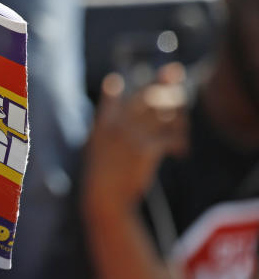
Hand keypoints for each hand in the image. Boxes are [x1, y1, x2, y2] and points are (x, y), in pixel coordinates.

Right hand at [83, 64, 188, 211]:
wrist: (105, 198)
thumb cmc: (104, 174)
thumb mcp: (98, 146)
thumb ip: (109, 125)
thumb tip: (124, 102)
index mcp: (103, 123)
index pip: (113, 92)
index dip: (132, 82)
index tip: (132, 80)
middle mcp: (117, 124)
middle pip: (149, 95)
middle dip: (170, 93)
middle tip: (180, 99)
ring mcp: (132, 135)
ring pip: (165, 113)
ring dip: (179, 119)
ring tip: (180, 131)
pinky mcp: (147, 149)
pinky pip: (172, 136)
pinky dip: (180, 143)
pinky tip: (179, 153)